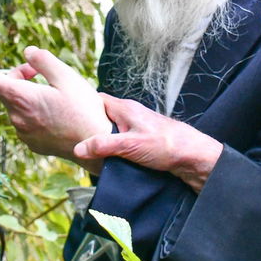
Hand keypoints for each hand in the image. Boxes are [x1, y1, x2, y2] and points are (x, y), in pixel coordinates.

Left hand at [0, 46, 109, 170]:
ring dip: (29, 95)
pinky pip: (26, 121)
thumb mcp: (67, 77)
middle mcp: (16, 116)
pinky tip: (57, 115)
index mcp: (22, 96)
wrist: (97, 146)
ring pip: (17, 105)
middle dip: (20, 77)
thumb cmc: (84, 109)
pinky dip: (36, 113)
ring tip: (57, 97)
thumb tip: (27, 53)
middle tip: (42, 73)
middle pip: (8, 88)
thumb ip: (43, 61)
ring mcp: (22, 132)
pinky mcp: (31, 143)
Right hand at [73, 94, 223, 191]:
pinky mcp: (143, 142)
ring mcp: (137, 128)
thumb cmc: (166, 145)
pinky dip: (113, 149)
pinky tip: (107, 160)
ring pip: (112, 130)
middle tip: (72, 138)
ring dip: (102, 141)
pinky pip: (121, 141)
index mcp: (125, 109)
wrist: (193, 158)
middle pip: (102, 116)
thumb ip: (103, 145)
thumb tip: (78, 148)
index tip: (66, 116)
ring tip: (87, 152)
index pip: (97, 100)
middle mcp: (130, 115)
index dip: (81, 106)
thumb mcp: (129, 145)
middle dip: (89, 126)